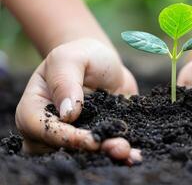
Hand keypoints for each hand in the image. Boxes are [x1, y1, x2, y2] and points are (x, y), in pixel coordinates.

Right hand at [16, 38, 141, 162]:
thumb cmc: (81, 56)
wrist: (104, 63)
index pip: (42, 129)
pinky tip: (135, 154)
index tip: (91, 139)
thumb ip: (65, 81)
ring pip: (83, 155)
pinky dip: (119, 154)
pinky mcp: (96, 137)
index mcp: (35, 109)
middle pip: (62, 150)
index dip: (65, 138)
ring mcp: (74, 136)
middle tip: (118, 147)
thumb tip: (68, 115)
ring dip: (107, 155)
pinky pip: (103, 150)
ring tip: (128, 151)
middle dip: (90, 151)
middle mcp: (52, 128)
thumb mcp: (70, 58)